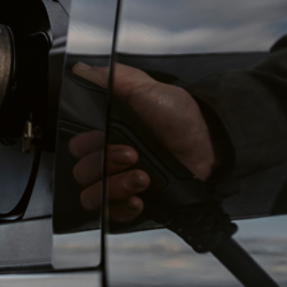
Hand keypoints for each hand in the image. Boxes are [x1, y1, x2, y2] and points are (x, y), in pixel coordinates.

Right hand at [69, 62, 215, 221]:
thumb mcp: (146, 89)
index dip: (86, 146)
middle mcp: (107, 159)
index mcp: (104, 133)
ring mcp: (119, 182)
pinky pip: (112, 216)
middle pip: (82, 173)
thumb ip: (113, 78)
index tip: (104, 138)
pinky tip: (138, 198)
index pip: (76, 147)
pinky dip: (122, 210)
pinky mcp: (134, 201)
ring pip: (92, 196)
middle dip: (105, 166)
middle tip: (132, 156)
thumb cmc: (179, 116)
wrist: (209, 143)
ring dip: (114, 188)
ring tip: (142, 178)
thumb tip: (83, 70)